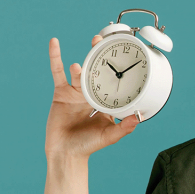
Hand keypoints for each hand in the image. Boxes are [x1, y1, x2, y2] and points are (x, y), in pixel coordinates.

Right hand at [44, 36, 139, 162]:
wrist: (66, 153)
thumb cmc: (88, 146)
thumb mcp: (109, 136)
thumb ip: (124, 127)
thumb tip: (139, 118)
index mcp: (104, 102)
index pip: (113, 82)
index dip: (117, 69)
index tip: (122, 54)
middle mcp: (91, 94)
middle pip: (96, 71)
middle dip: (98, 56)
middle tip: (102, 40)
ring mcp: (76, 92)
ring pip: (79, 72)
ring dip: (81, 65)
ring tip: (79, 67)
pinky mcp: (61, 92)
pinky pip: (57, 72)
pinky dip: (55, 57)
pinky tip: (54, 43)